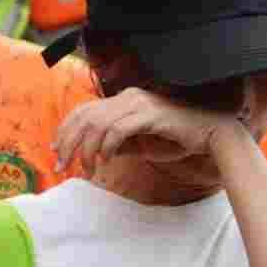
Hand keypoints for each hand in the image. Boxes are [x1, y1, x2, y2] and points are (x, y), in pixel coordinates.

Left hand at [53, 87, 244, 175]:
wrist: (210, 135)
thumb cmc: (178, 139)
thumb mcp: (142, 144)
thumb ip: (119, 144)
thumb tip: (96, 154)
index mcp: (124, 99)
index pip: (84, 110)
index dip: (65, 130)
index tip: (57, 152)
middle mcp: (128, 96)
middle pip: (85, 115)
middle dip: (68, 142)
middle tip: (62, 166)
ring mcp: (139, 103)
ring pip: (98, 123)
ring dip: (86, 149)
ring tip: (87, 169)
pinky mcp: (150, 114)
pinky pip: (119, 129)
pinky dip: (107, 146)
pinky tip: (106, 160)